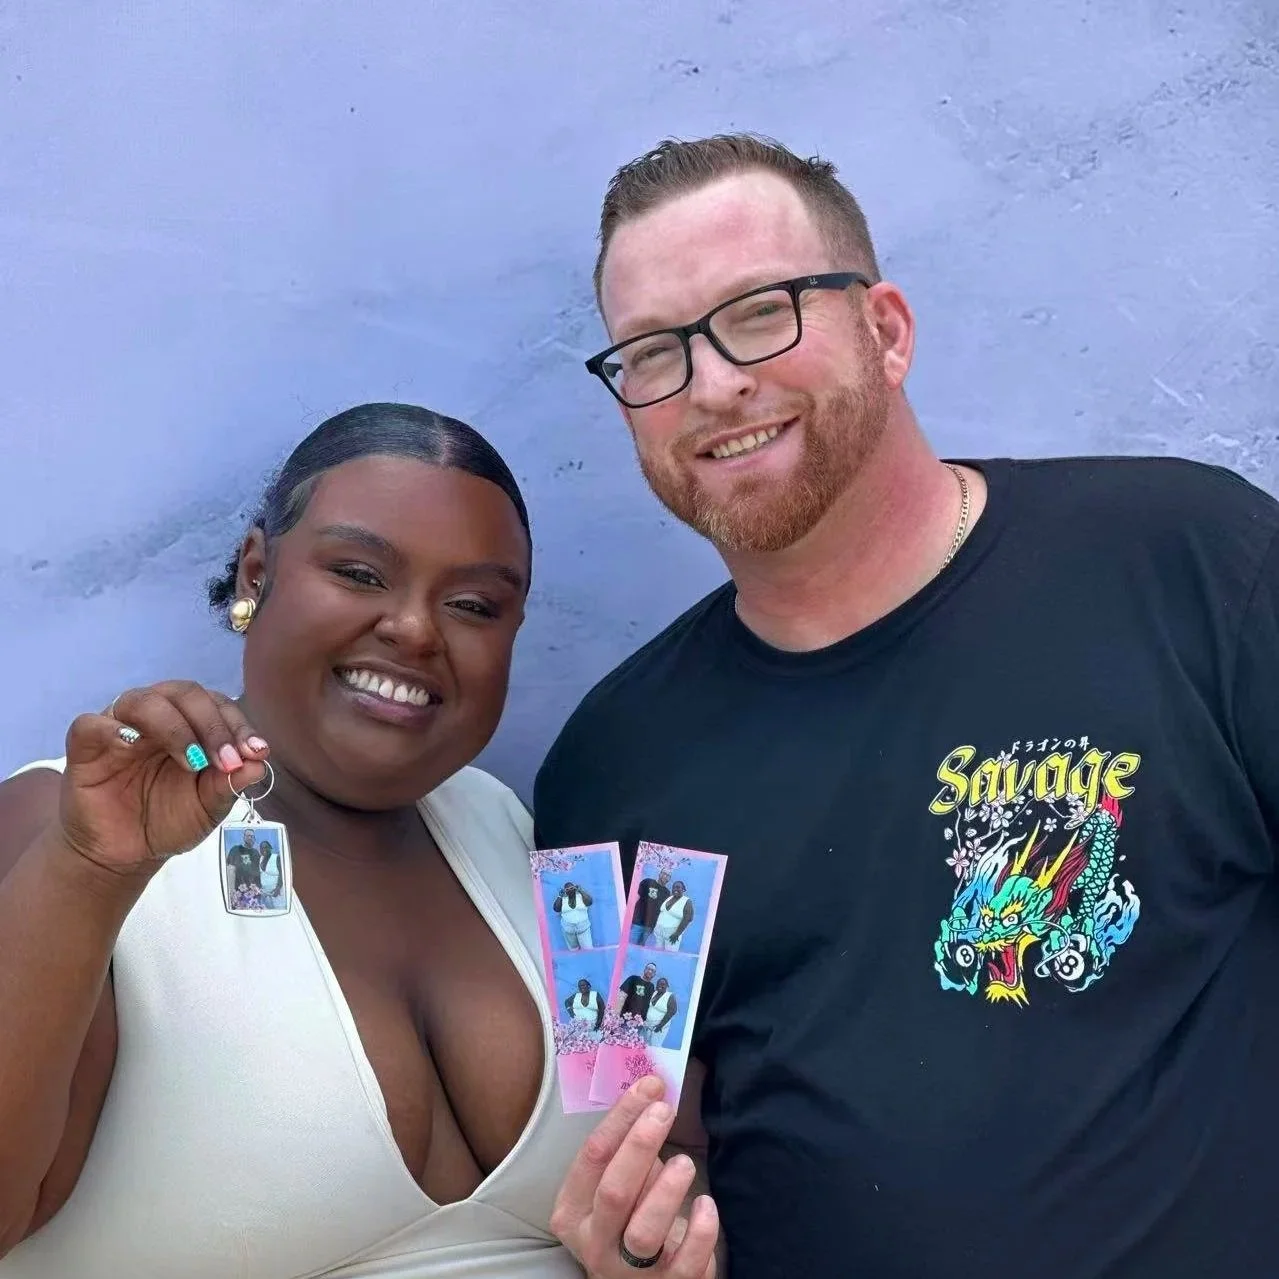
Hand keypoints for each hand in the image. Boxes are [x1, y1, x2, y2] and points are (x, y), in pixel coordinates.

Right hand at [57, 680, 268, 875]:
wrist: (125, 853)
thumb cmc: (170, 819)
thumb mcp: (209, 805)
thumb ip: (230, 784)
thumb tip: (259, 764)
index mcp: (190, 723)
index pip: (217, 704)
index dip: (239, 725)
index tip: (257, 752)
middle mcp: (157, 717)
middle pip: (185, 693)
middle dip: (213, 725)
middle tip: (227, 761)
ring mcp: (120, 727)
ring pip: (144, 700)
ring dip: (175, 727)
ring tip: (193, 762)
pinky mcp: (85, 746)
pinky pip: (91, 724)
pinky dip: (112, 730)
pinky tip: (132, 746)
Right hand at [551, 1077, 717, 1277]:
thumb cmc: (628, 1218)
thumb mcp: (616, 1185)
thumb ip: (626, 1151)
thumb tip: (653, 1095)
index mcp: (572, 1211)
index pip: (593, 1156)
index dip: (622, 1116)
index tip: (650, 1086)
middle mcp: (594, 1243)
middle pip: (614, 1192)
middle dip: (640, 1146)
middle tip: (665, 1112)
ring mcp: (627, 1273)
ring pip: (644, 1232)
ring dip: (667, 1190)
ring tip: (685, 1163)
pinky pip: (686, 1261)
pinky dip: (699, 1231)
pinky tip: (706, 1205)